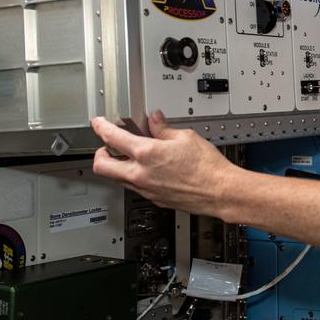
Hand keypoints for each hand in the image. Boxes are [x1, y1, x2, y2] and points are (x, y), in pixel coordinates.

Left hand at [91, 112, 237, 217]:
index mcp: (146, 154)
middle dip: (100, 154)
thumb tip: (155, 120)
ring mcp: (146, 190)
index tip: (98, 124)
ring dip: (118, 167)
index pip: (112, 138)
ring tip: (131, 157)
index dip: (101, 128)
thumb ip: (164, 129)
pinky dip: (135, 177)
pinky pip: (135, 187)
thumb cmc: (207, 167)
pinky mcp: (154, 199)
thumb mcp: (186, 137)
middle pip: (102, 166)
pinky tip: (149, 170)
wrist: (220, 192)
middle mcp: (141, 174)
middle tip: (106, 146)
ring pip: (117, 179)